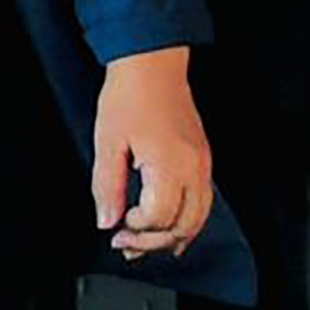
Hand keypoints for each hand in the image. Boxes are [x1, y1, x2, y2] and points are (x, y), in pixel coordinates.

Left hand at [93, 46, 213, 258]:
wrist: (152, 65)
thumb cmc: (129, 96)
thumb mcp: (107, 141)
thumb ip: (106, 186)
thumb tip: (106, 220)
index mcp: (169, 164)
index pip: (160, 216)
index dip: (137, 228)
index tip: (116, 226)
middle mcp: (193, 168)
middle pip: (184, 225)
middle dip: (154, 242)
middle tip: (126, 244)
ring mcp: (202, 165)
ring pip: (199, 219)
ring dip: (173, 237)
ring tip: (145, 244)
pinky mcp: (203, 160)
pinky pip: (203, 203)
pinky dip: (187, 222)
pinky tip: (171, 230)